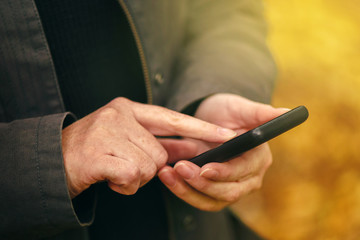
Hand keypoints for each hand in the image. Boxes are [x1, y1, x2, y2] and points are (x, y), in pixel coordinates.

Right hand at [62, 97, 235, 197]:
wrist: (53, 160)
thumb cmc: (93, 150)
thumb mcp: (125, 137)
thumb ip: (157, 141)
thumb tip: (190, 149)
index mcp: (128, 109)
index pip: (173, 118)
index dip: (202, 128)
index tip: (227, 135)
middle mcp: (120, 116)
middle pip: (161, 152)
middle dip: (148, 166)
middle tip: (124, 164)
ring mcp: (109, 133)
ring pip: (150, 166)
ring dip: (135, 177)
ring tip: (114, 170)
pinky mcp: (101, 154)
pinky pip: (133, 176)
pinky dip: (124, 184)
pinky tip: (109, 177)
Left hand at [158, 93, 287, 210]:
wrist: (210, 119)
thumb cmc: (227, 112)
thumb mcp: (240, 108)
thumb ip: (260, 112)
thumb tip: (285, 111)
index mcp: (257, 158)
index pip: (243, 172)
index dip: (225, 172)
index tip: (205, 167)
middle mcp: (247, 178)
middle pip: (228, 192)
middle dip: (202, 183)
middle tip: (180, 168)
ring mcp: (230, 187)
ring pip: (211, 200)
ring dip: (187, 190)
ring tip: (167, 173)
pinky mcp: (213, 192)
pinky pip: (198, 198)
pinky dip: (182, 190)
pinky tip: (167, 176)